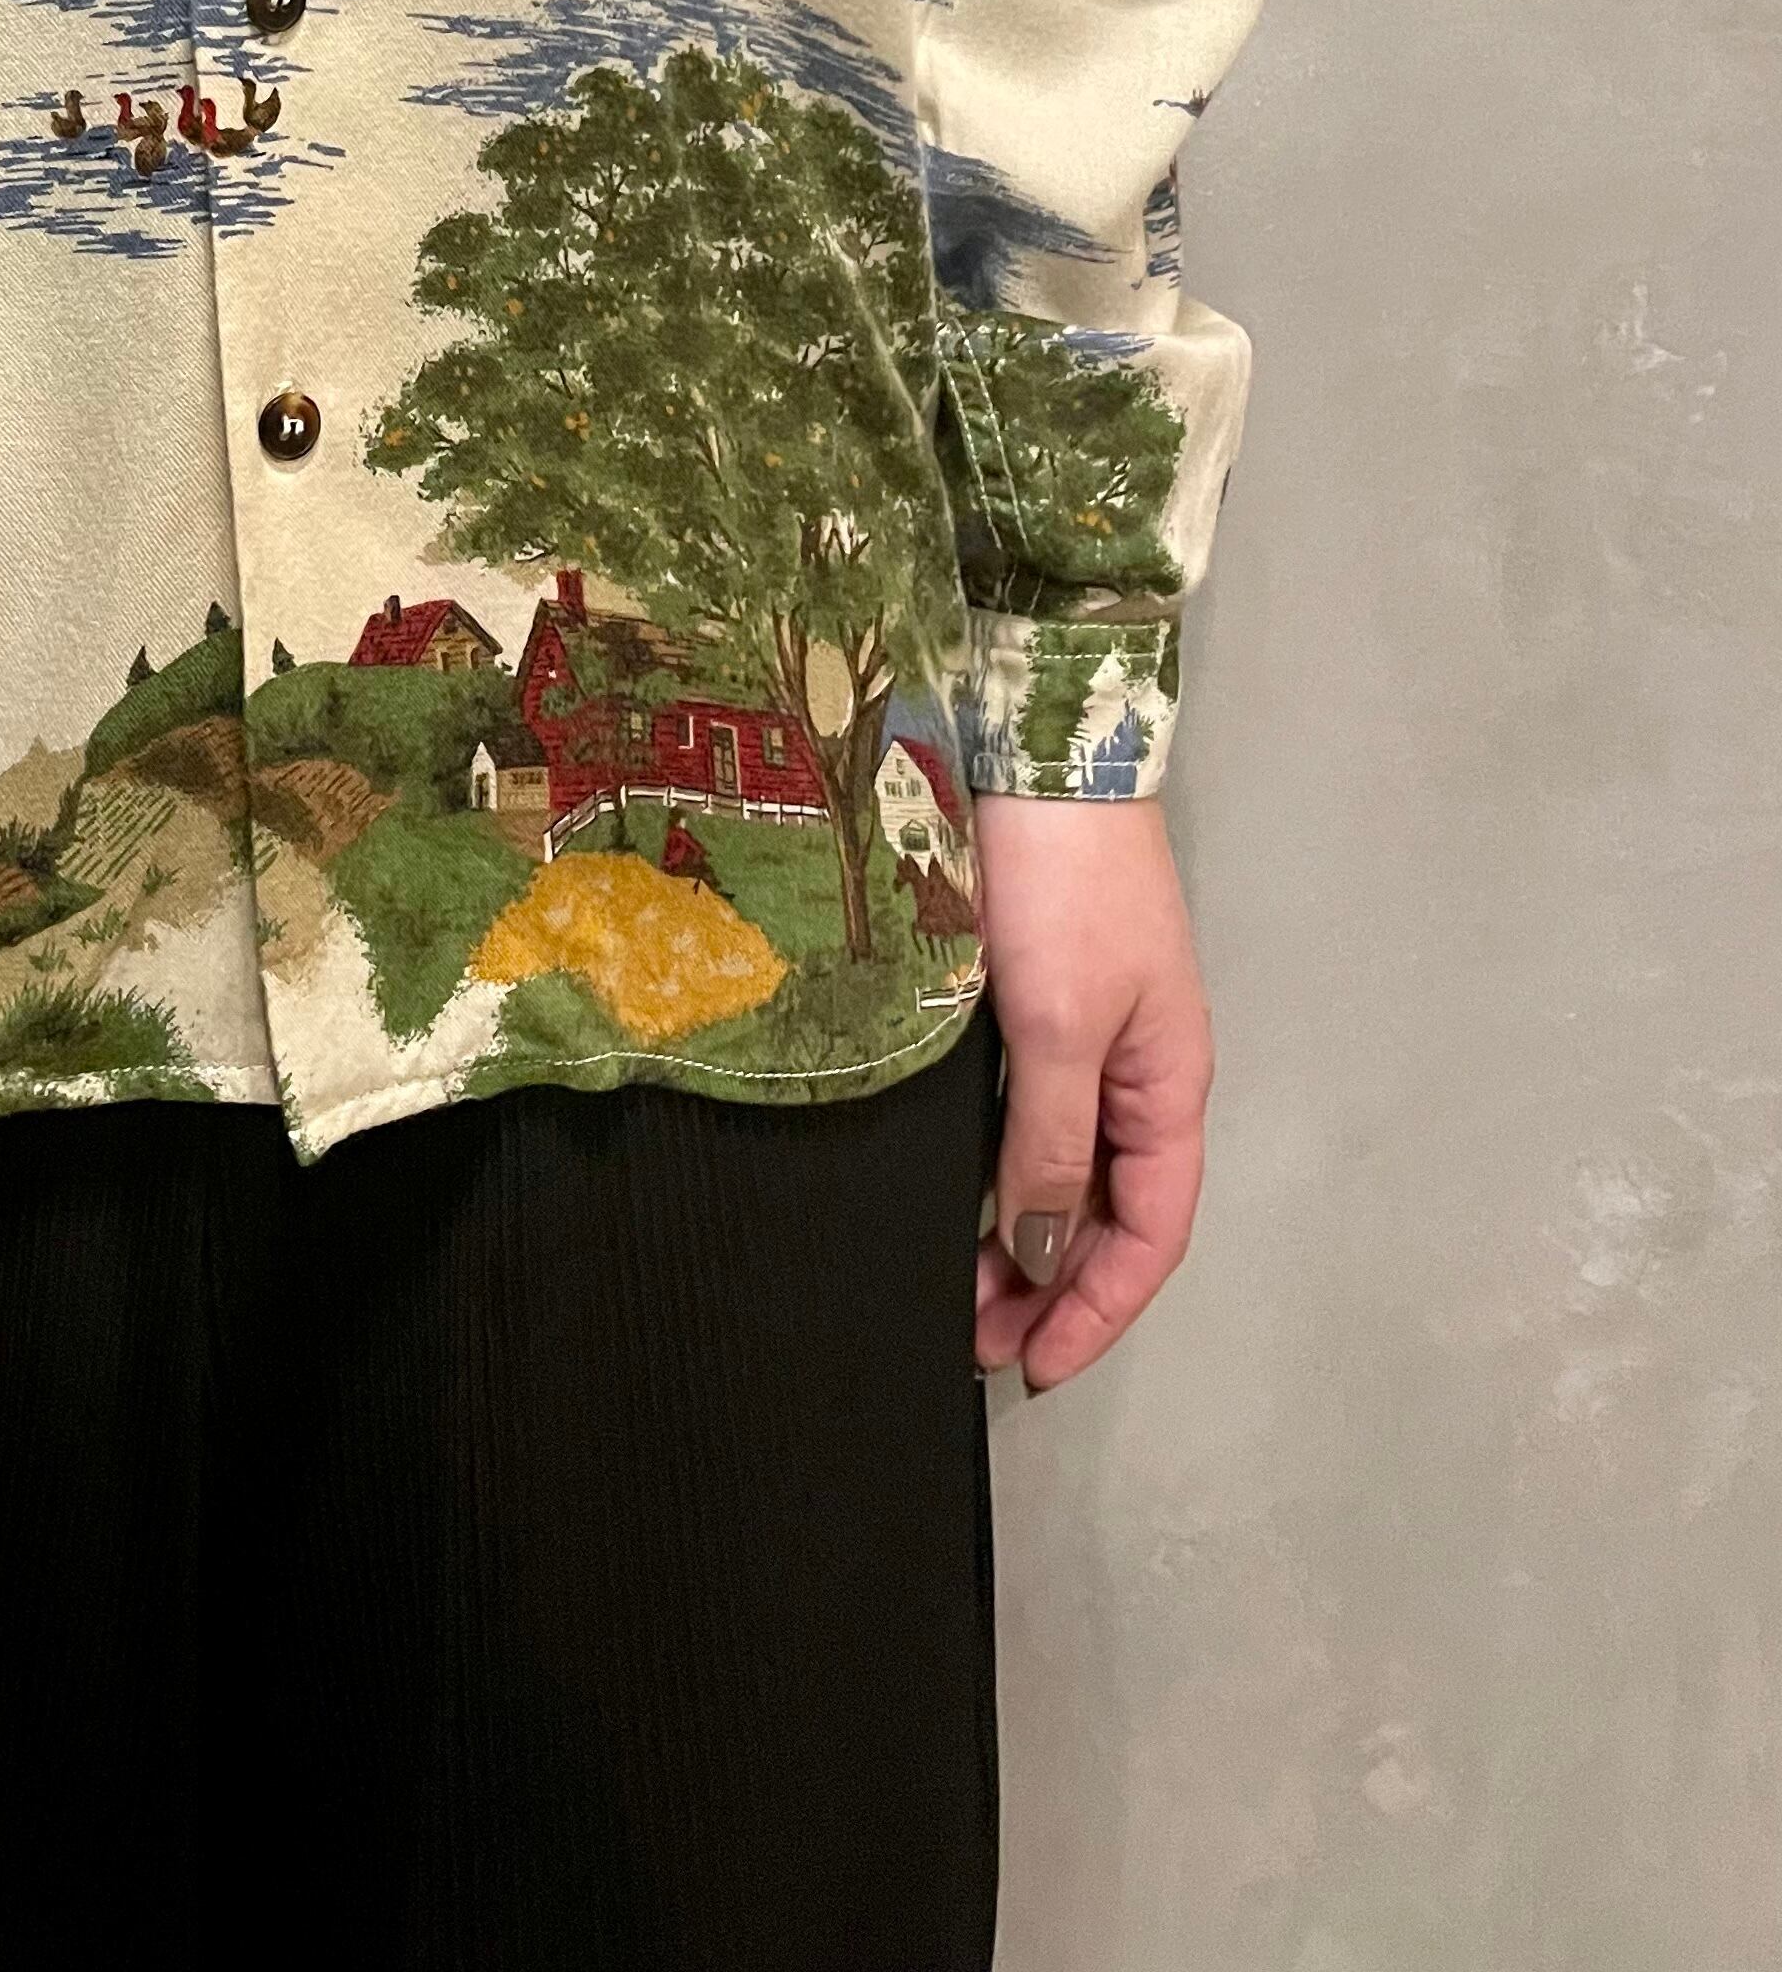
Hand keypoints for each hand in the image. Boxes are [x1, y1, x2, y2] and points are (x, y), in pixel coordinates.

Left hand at [971, 793, 1211, 1393]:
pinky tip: (952, 1194)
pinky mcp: (1039, 1000)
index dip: (1097, 1309)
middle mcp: (1139, 1072)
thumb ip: (1051, 1144)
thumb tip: (1043, 1254)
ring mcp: (1091, 1034)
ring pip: (1065, 1169)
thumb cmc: (1062, 888)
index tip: (1032, 1368)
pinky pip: (1031, 1117)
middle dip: (1052, 1288)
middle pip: (1109, 1212)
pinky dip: (1000, 1171)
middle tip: (973, 1341)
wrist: (1036, 752)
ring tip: (953, 1288)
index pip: (1149, 1233)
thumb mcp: (1058, 1026)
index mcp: (1169, 1087)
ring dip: (1018, 1236)